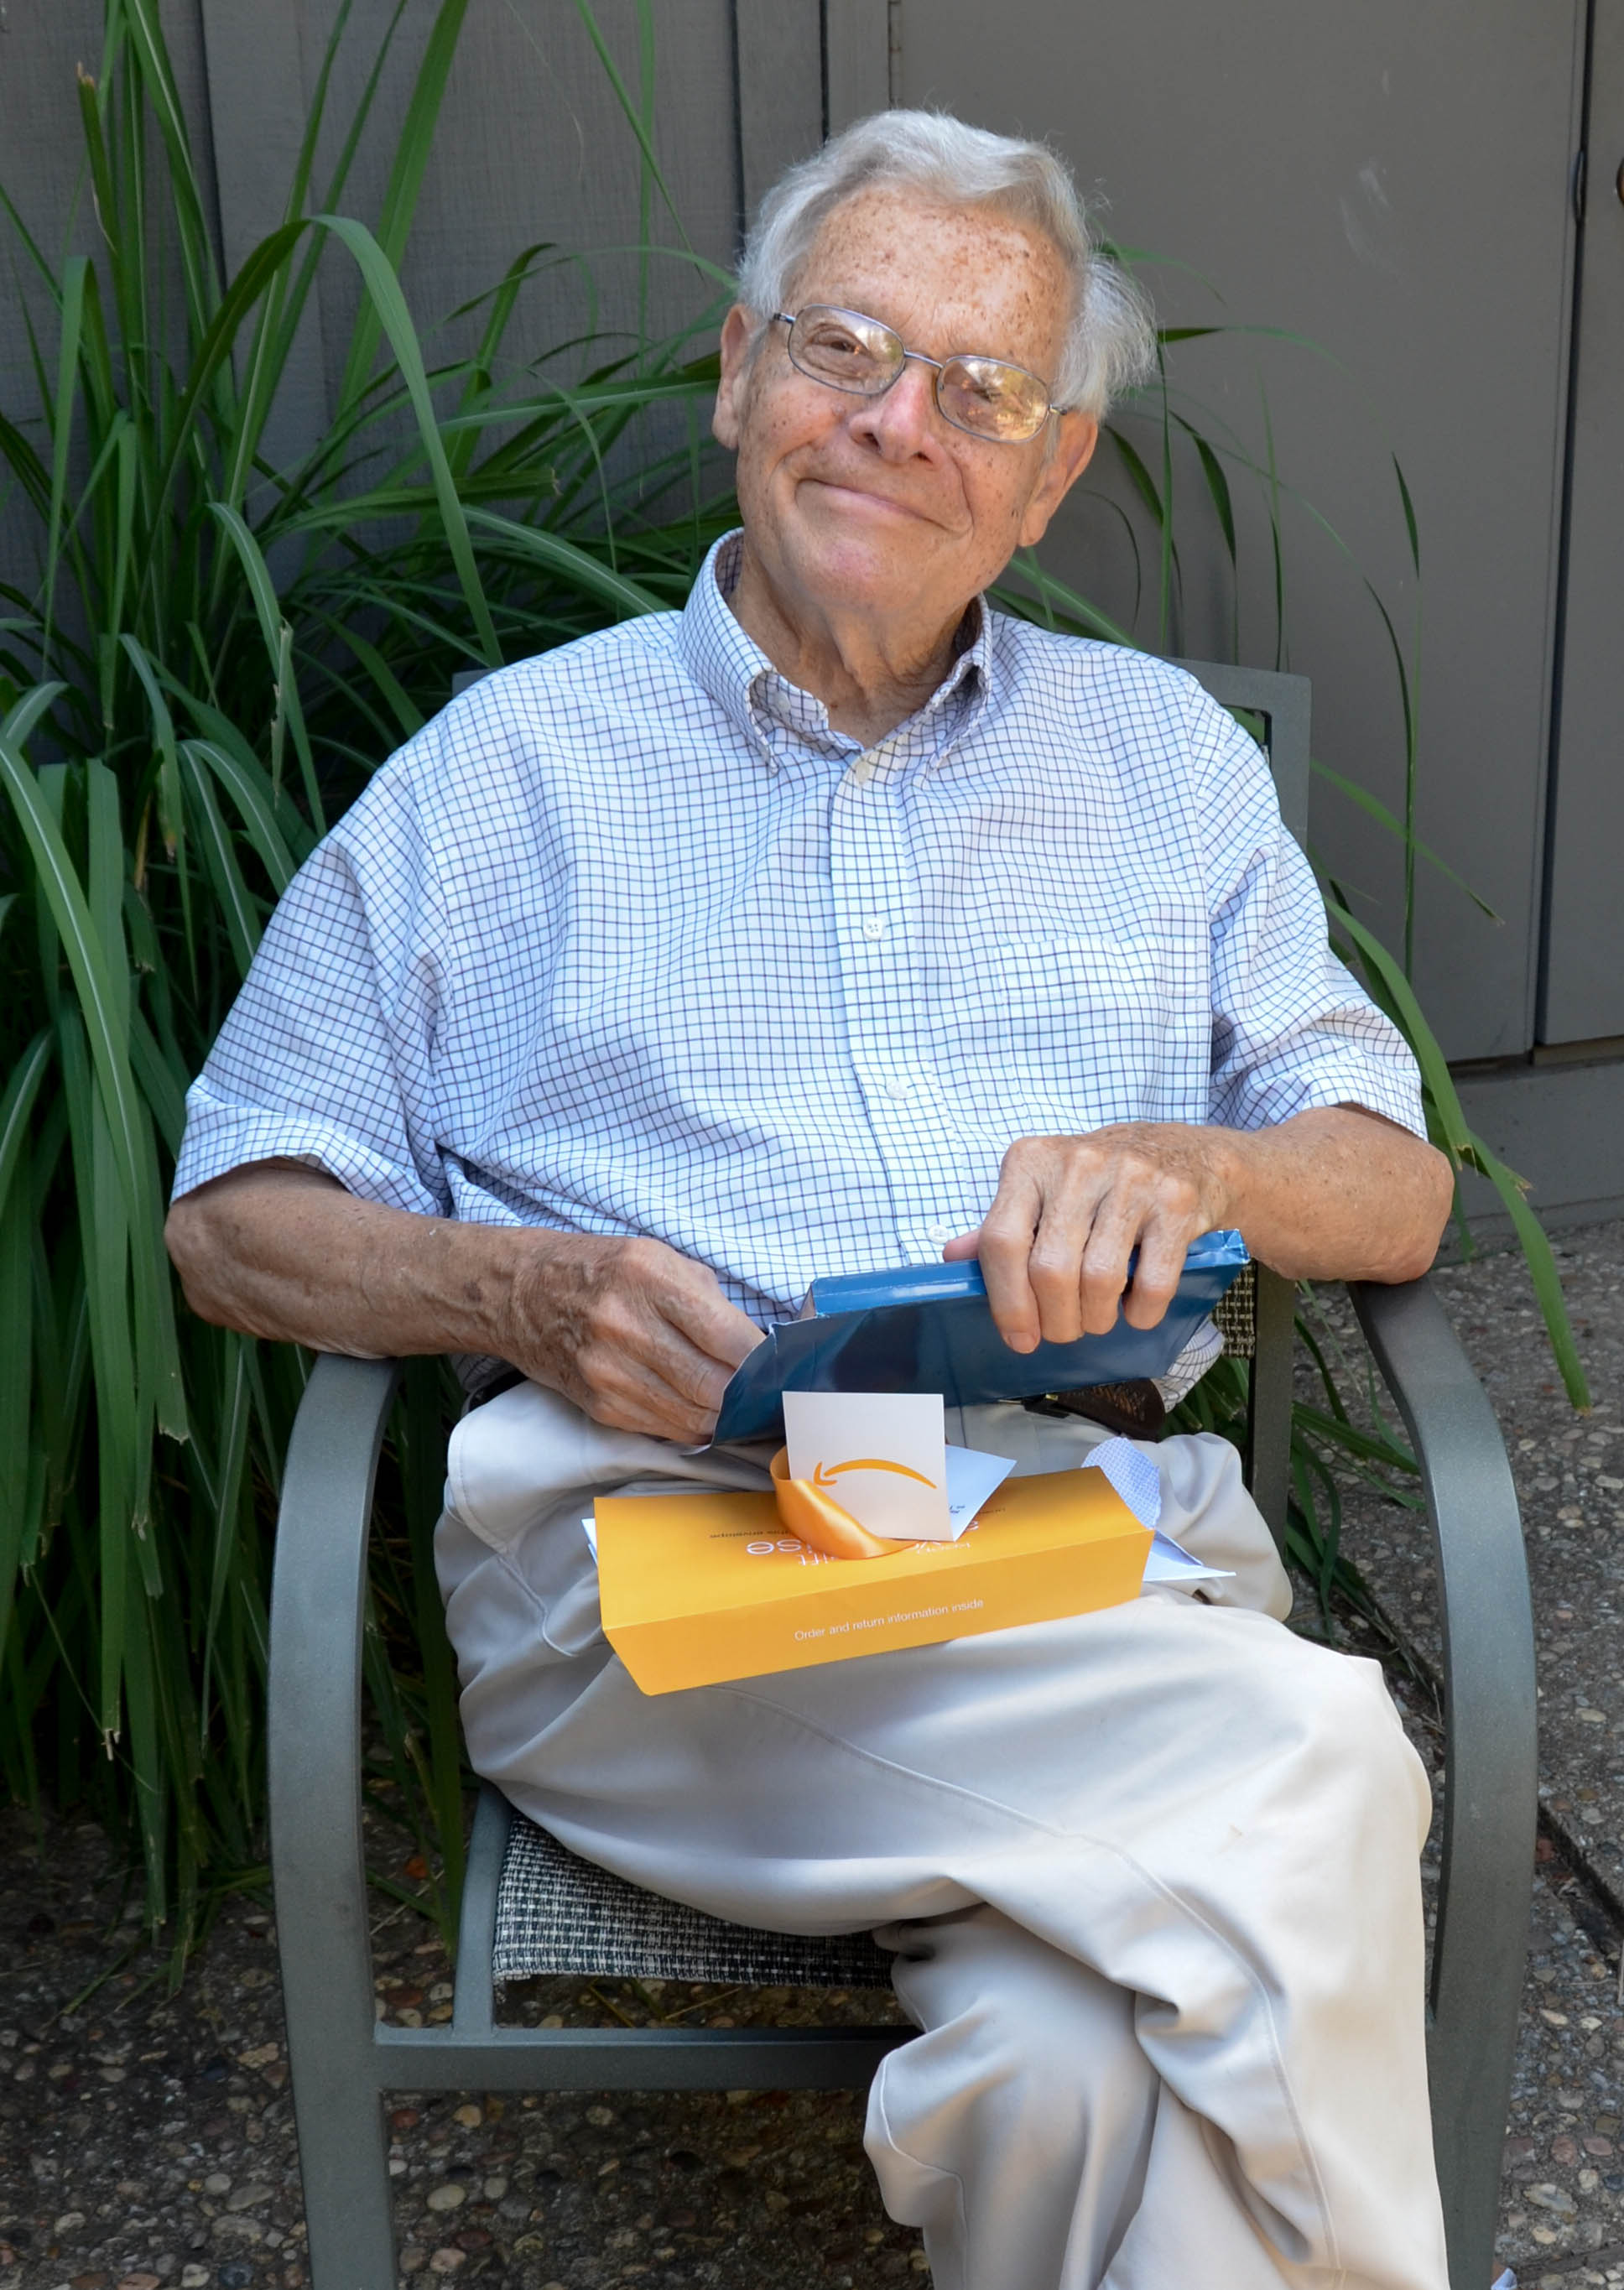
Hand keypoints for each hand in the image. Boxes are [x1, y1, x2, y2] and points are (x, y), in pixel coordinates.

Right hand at [505, 1232, 764, 1440]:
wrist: (522, 1293)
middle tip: (764, 1390)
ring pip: (694, 1415)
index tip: (777, 1364)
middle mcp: (625, 1326)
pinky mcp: (599, 1404)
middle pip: (714, 1384)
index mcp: (648, 1277)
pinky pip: (665, 1428)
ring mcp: (608, 1371)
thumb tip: (754, 1346)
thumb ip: (708, 1300)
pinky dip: (693, 1423)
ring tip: (740, 1403)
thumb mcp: (657, 1257)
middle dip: (749, 1394)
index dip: (762, 1359)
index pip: (727, 1335)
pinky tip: (703, 1410)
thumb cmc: (601, 1270)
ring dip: (725, 1414)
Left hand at [943, 1126, 1229, 1353]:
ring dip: (1096, 1319)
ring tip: (1097, 1320)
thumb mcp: (1045, 1190)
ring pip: (1099, 1278)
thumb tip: (954, 1259)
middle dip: (1055, 1320)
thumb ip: (1003, 1226)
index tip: (1019, 1337)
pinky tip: (1136, 1311)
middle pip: (1050, 1269)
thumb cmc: (1101, 1182)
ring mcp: (1131, 1178)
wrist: (1184, 1153)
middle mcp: (1078, 1163)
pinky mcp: (1176, 1201)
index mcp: (1032, 1161)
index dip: (1006, 1302)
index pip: (1002, 1240)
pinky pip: (1153, 1281)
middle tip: (1063, 1332)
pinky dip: (1141, 1313)